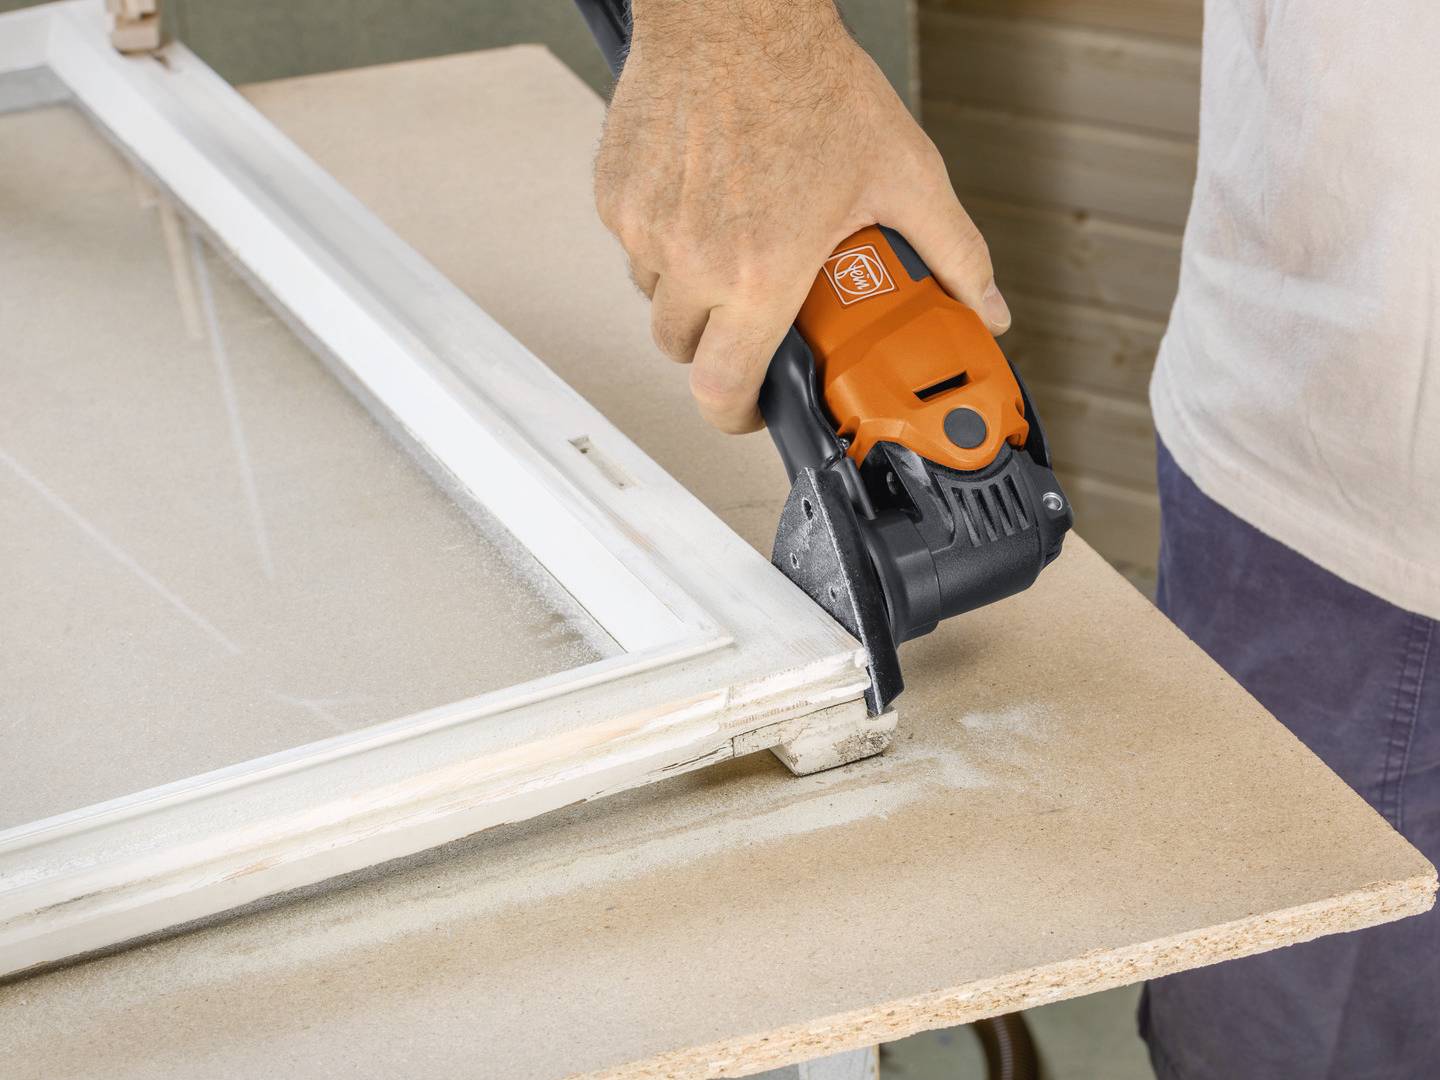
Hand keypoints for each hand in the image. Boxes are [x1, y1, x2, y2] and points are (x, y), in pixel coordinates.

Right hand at [594, 0, 1007, 431]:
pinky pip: (634, 246)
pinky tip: (703, 200)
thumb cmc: (810, 83)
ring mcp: (647, 227)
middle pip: (684, 350)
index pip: (721, 389)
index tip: (754, 407)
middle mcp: (693, 259)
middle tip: (754, 314)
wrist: (737, 13)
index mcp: (759, 272)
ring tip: (735, 241)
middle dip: (718, 345)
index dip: (737, 414)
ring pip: (657, 298)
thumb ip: (953, 252)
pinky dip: (663, 240)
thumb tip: (987, 305)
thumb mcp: (902, 173)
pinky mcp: (616, 195)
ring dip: (691, 291)